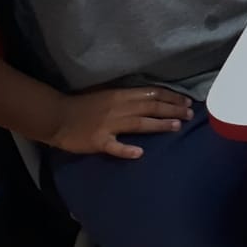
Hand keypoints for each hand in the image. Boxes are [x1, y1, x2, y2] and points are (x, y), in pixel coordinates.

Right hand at [47, 87, 192, 159]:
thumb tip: (154, 98)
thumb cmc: (84, 105)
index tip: (187, 102)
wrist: (57, 116)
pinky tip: (139, 153)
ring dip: (159, 125)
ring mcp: (108, 125)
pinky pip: (114, 146)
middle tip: (190, 114)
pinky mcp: (98, 141)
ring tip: (176, 127)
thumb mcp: (108, 94)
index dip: (171, 97)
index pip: (152, 93)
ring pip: (139, 124)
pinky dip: (126, 150)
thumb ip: (129, 97)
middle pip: (150, 107)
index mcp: (121, 95)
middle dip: (172, 110)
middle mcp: (118, 108)